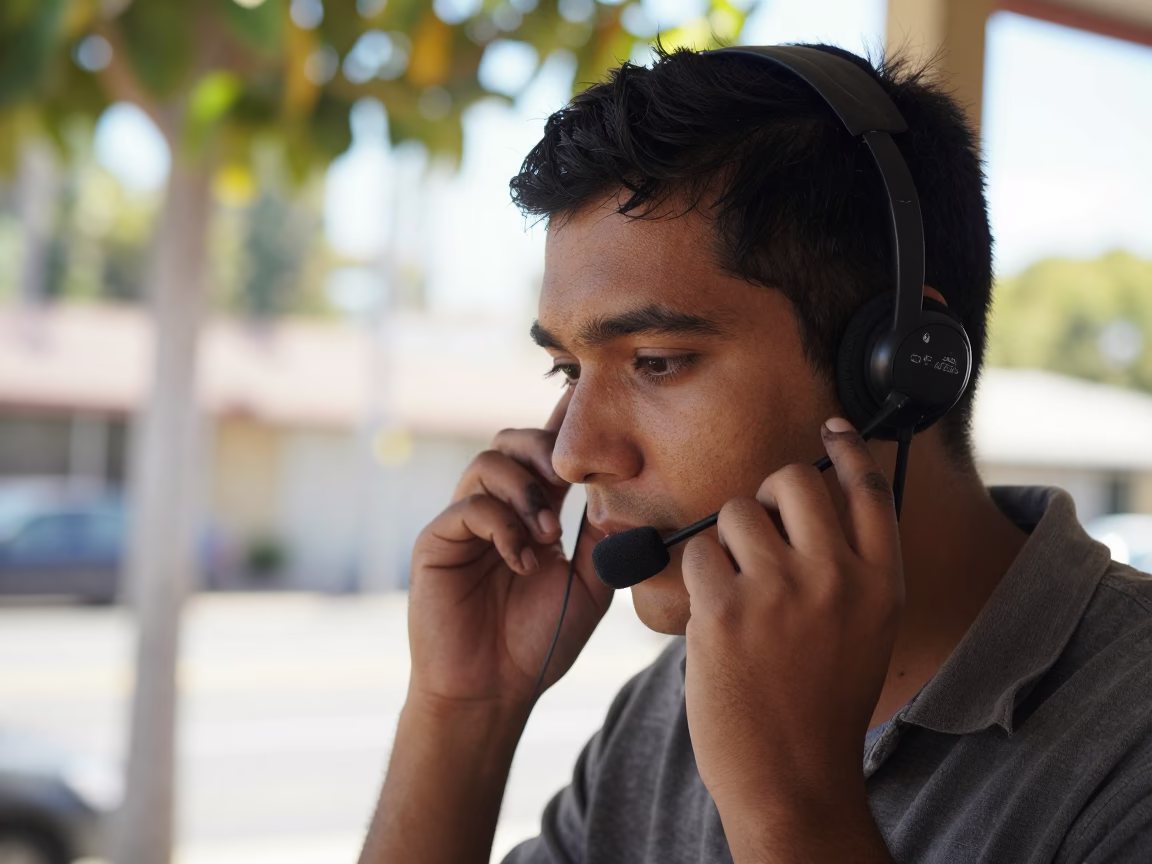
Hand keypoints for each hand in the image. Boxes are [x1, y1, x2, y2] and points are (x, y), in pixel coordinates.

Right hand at [407, 389, 612, 714]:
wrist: (495, 690)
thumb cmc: (541, 640)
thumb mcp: (590, 582)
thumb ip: (605, 534)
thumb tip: (631, 489)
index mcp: (534, 510)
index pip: (547, 453)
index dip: (565, 420)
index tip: (590, 394)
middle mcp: (497, 507)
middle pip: (512, 440)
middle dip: (543, 448)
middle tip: (568, 478)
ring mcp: (464, 522)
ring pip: (488, 463)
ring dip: (526, 490)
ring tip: (549, 534)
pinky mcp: (438, 541)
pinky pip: (469, 507)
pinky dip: (503, 527)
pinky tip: (523, 561)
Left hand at [681, 418, 900, 861]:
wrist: (791, 778)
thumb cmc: (818, 706)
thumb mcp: (861, 632)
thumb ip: (847, 571)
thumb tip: (797, 509)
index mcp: (882, 583)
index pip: (868, 490)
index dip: (847, 449)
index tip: (832, 428)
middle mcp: (838, 576)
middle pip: (794, 480)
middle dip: (767, 493)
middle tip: (758, 523)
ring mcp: (782, 590)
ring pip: (736, 512)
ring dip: (726, 544)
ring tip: (737, 594)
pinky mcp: (727, 609)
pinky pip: (698, 553)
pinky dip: (698, 578)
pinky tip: (715, 618)